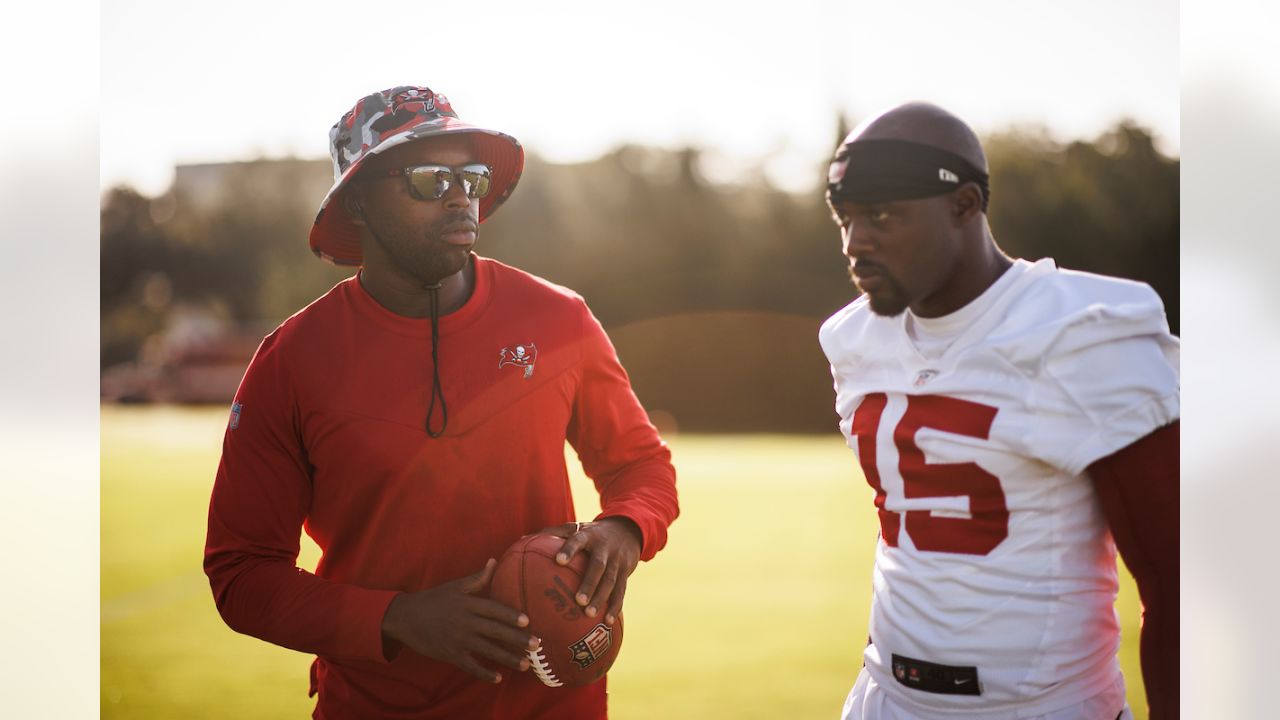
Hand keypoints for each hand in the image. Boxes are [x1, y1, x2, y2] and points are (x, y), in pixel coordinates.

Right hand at [380, 559, 540, 683]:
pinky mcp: (450, 654)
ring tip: (526, 664)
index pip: (493, 609)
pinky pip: (470, 666)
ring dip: (507, 658)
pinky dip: (484, 673)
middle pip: (495, 631)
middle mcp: (465, 622)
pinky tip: (498, 678)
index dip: (510, 615)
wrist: (405, 617)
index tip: (527, 620)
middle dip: (517, 639)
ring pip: (487, 650)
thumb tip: (494, 561)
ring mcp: (457, 639)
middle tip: (537, 645)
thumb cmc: (433, 599)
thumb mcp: (454, 586)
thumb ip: (476, 578)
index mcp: (467, 603)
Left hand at [538, 518, 642, 625]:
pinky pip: (621, 591)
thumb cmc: (591, 534)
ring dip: (601, 598)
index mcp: (588, 535)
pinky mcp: (626, 572)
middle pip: (598, 565)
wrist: (627, 531)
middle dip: (589, 582)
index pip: (578, 540)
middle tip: (578, 600)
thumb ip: (551, 534)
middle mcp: (604, 547)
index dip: (569, 550)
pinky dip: (615, 607)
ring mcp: (617, 561)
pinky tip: (607, 622)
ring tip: (589, 615)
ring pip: (610, 581)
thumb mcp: (575, 528)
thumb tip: (520, 540)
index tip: (559, 561)